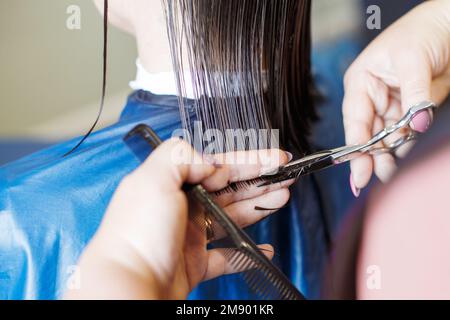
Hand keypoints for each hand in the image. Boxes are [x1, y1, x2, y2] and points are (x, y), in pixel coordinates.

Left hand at [64, 139, 292, 298]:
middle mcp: (182, 207)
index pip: (218, 165)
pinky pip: (227, 256)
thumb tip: (210, 163)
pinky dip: (246, 252)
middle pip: (229, 190)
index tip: (276, 158)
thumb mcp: (154, 179)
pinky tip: (264, 249)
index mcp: (173, 184)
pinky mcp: (195, 264)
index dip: (250, 160)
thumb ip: (182, 156)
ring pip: (232, 217)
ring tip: (281, 199)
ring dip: (258, 208)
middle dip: (259, 182)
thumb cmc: (137, 235)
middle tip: (286, 178)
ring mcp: (190, 236)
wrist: (129, 285)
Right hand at [343, 0, 449, 194]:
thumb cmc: (422, 31)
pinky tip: (403, 158)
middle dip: (371, 157)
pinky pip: (406, 134)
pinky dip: (406, 147)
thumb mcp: (413, 60)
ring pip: (385, 138)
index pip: (355, 119)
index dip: (355, 146)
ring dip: (388, 156)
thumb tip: (416, 125)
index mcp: (361, 82)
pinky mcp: (410, 111)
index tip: (358, 171)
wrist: (449, 23)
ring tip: (391, 174)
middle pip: (367, 134)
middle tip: (374, 178)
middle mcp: (373, 97)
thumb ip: (414, 95)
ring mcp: (392, 105)